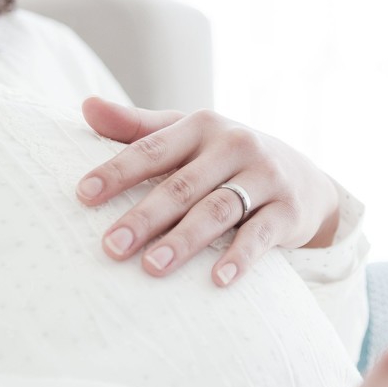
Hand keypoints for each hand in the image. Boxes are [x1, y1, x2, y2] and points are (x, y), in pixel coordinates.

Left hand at [76, 97, 340, 286]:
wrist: (304, 178)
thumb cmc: (227, 157)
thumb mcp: (189, 135)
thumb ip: (138, 127)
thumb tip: (87, 106)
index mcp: (202, 126)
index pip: (153, 148)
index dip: (118, 171)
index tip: (84, 195)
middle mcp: (235, 145)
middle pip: (182, 185)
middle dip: (144, 217)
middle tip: (111, 247)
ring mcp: (264, 176)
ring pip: (217, 210)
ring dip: (184, 241)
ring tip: (152, 268)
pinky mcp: (288, 210)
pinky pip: (261, 236)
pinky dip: (239, 258)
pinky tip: (217, 280)